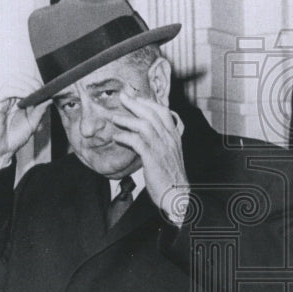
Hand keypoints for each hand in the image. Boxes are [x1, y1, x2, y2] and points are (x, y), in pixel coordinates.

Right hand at [0, 74, 50, 172]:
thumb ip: (39, 111)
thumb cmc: (12, 139)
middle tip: (43, 89)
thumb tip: (49, 99)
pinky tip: (27, 95)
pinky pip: (6, 91)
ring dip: (26, 85)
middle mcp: (8, 99)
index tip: (48, 88)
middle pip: (19, 80)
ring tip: (36, 92)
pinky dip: (18, 90)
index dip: (36, 83)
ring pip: (13, 82)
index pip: (25, 84)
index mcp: (16, 101)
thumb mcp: (31, 124)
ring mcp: (1, 100)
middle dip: (32, 82)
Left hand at [111, 91, 189, 222]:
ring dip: (127, 119)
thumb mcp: (170, 155)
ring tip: (114, 118)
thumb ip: (162, 142)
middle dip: (136, 103)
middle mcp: (169, 139)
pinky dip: (125, 137)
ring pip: (144, 125)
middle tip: (122, 96)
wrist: (177, 195)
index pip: (163, 112)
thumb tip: (149, 133)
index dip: (149, 102)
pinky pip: (137, 142)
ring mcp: (162, 147)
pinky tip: (117, 137)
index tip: (136, 97)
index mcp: (174, 137)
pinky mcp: (152, 158)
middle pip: (152, 113)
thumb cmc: (171, 177)